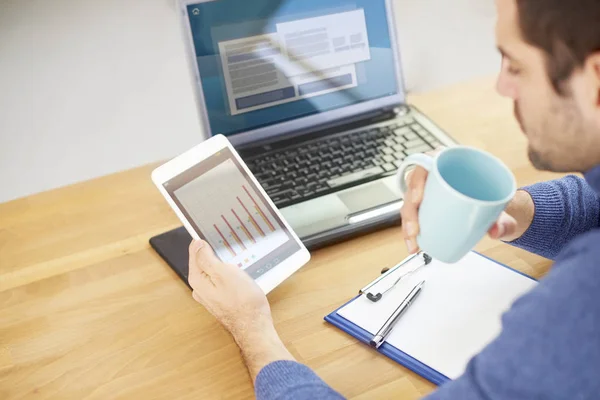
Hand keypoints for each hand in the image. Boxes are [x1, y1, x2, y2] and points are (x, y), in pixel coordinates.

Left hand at [188, 240, 271, 338]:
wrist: (255, 327)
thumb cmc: (243, 301)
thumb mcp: (224, 273)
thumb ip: (207, 258)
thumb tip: (198, 245)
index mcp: (198, 280)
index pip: (194, 252)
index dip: (202, 240)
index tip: (211, 231)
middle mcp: (200, 289)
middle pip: (203, 262)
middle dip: (212, 252)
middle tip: (225, 242)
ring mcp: (210, 296)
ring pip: (213, 272)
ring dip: (222, 263)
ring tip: (234, 256)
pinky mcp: (221, 300)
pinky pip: (221, 281)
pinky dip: (228, 274)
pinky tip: (239, 273)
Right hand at [400, 160, 531, 253]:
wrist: (500, 210)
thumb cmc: (498, 199)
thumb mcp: (504, 208)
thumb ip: (505, 220)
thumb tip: (496, 232)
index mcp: (455, 163)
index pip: (429, 160)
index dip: (418, 178)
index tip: (417, 198)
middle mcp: (439, 173)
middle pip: (414, 184)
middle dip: (409, 208)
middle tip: (415, 229)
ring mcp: (431, 189)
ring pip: (410, 200)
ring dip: (407, 221)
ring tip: (413, 240)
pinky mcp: (429, 204)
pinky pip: (414, 213)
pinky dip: (410, 229)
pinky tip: (413, 242)